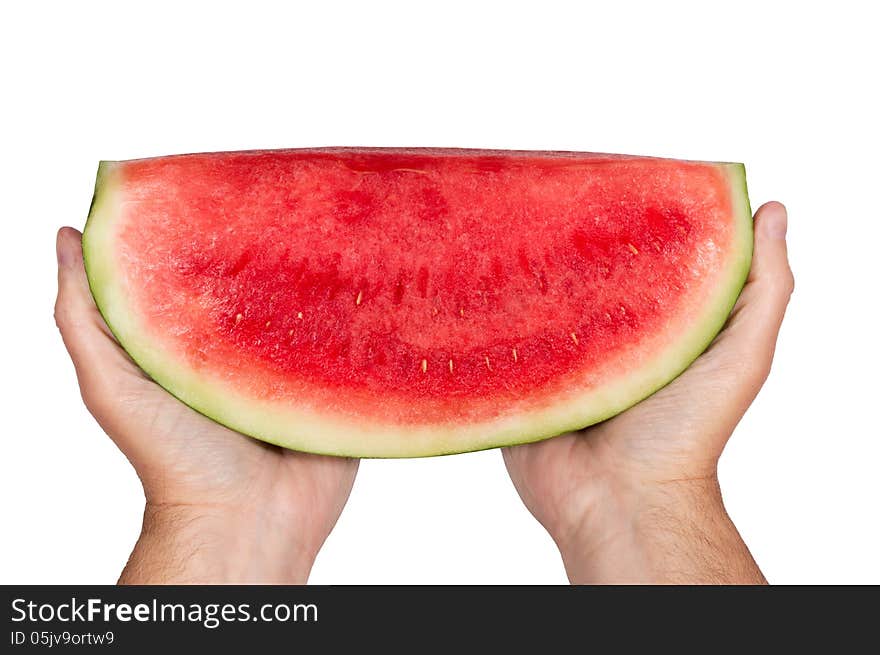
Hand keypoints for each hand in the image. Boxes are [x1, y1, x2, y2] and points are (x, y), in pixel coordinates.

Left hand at [55, 227, 358, 583]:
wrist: (243, 523)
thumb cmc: (170, 458)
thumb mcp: (109, 382)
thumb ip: (87, 315)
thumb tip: (67, 234)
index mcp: (197, 341)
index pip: (204, 272)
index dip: (209, 230)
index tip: (221, 179)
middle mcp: (248, 349)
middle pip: (265, 285)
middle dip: (280, 245)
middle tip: (299, 194)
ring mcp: (297, 368)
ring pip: (316, 309)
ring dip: (329, 277)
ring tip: (347, 228)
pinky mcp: (338, 389)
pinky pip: (356, 347)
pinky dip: (365, 319)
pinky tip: (378, 283)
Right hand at [503, 202, 792, 583]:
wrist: (624, 500)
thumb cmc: (688, 431)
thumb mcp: (742, 353)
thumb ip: (761, 287)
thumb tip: (771, 210)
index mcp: (650, 325)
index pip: (637, 259)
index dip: (629, 222)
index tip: (615, 174)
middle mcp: (602, 338)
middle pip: (578, 278)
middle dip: (563, 241)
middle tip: (542, 189)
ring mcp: (556, 361)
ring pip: (531, 306)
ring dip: (517, 274)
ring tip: (496, 224)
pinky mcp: (517, 384)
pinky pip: (496, 346)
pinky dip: (484, 319)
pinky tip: (466, 281)